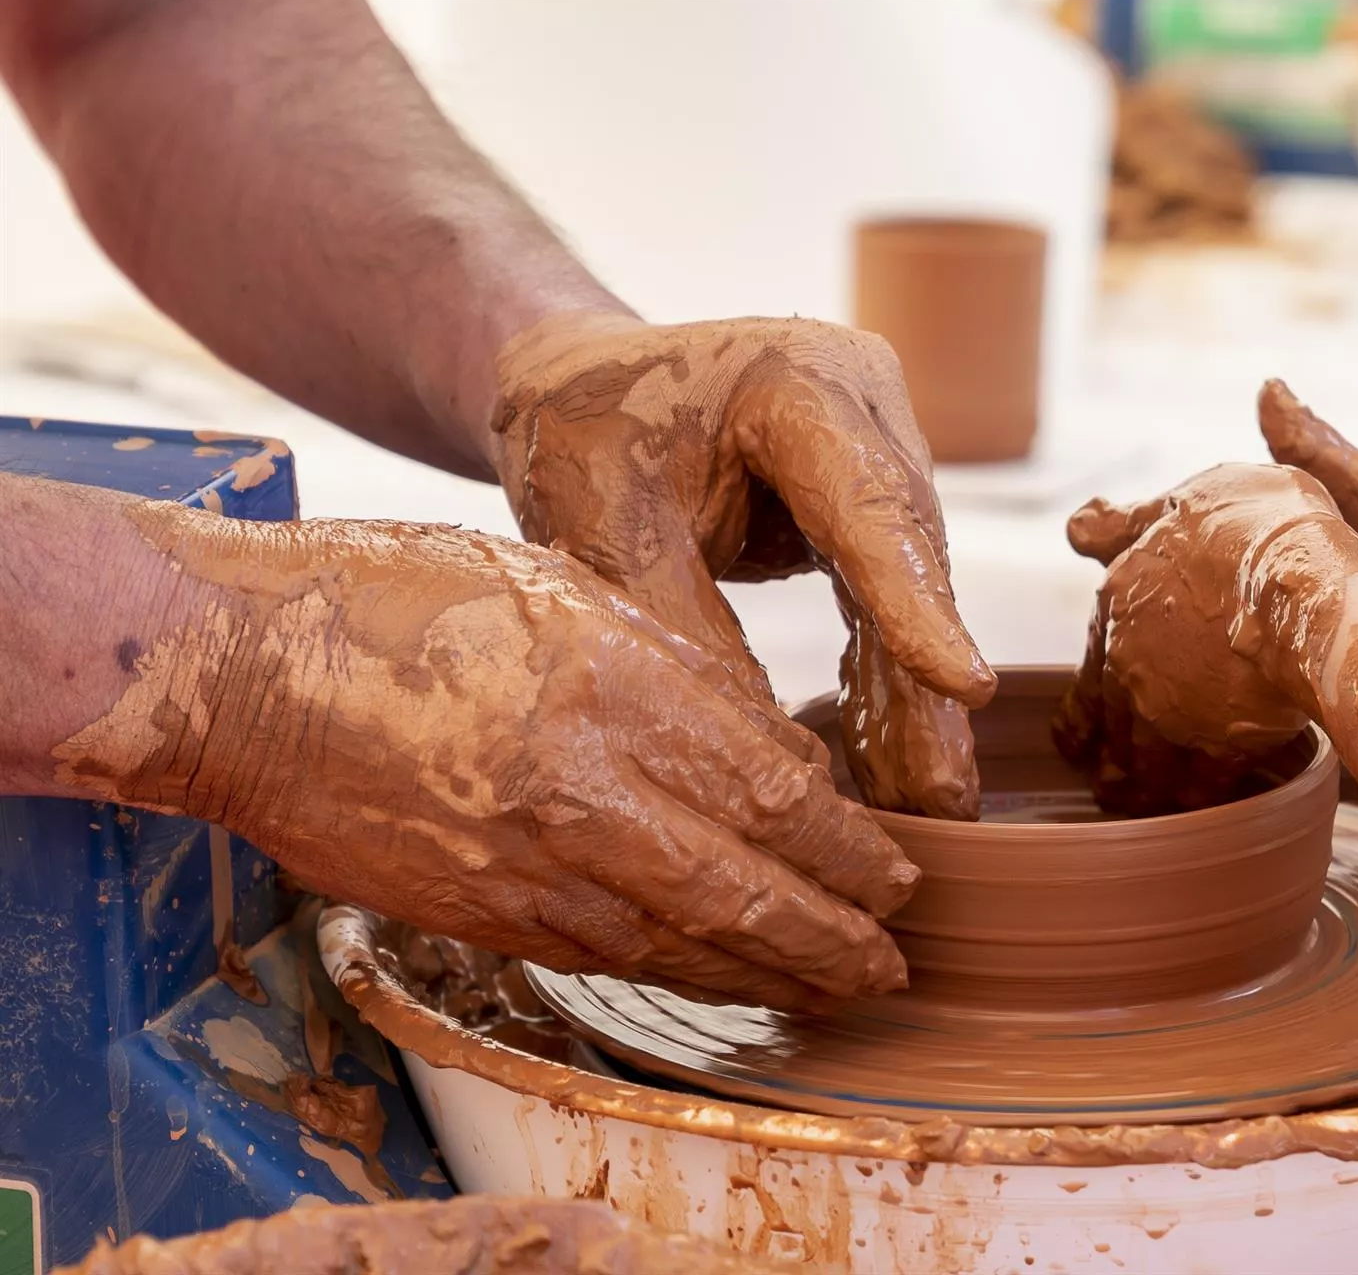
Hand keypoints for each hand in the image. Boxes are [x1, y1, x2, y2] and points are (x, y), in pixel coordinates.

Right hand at [52, 507, 920, 1008]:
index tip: (901, 873)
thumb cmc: (396, 600)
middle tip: (892, 963)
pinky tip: (715, 978)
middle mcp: (586, 787)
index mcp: (619, 687)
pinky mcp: (477, 910)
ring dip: (770, 976)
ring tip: (832, 990)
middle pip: (747, 891)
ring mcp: (528, 862)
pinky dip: (676, 974)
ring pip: (681, 943)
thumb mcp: (563, 586)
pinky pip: (602, 956)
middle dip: (835, 938)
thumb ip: (675, 669)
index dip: (851, 850)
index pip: (776, 793)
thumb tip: (771, 756)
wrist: (238, 674)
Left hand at [490, 313, 993, 817]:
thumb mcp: (607, 527)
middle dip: (922, 682)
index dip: (915, 600)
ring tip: (931, 805)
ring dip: (913, 698)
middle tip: (943, 796)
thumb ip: (684, 630)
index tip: (966, 685)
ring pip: (908, 588)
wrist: (577, 379)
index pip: (869, 501)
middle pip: (906, 556)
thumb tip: (763, 760)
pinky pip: (880, 600)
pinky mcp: (866, 507)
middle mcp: (863, 406)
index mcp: (798, 380)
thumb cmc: (583, 432)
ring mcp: (876, 452)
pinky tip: (895, 768)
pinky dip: (881, 681)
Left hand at [1058, 463, 1357, 814]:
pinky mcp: (1219, 743)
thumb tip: (1078, 528)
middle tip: (1117, 790)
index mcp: (1116, 609)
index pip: (1085, 681)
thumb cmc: (1251, 524)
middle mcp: (1129, 668)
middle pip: (1113, 735)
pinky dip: (1205, 796)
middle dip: (1115, 765)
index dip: (1083, 718)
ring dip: (1150, 790)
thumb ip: (1126, 523)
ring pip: (1148, 768)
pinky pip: (1203, 785)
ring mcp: (1170, 711)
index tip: (1080, 743)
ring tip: (1157, 807)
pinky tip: (1212, 802)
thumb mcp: (1179, 502)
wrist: (1305, 577)